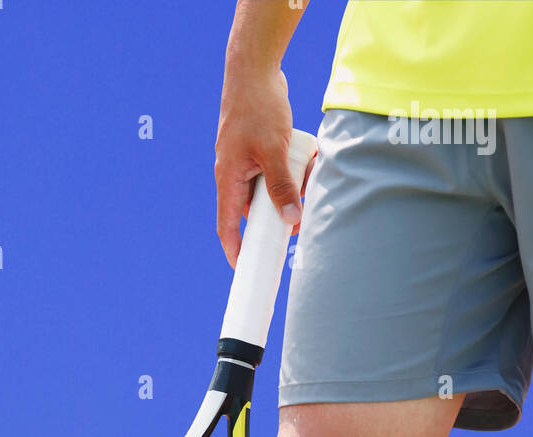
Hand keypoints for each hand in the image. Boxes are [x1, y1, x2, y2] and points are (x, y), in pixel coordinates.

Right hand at [215, 64, 301, 267]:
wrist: (254, 69)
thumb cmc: (258, 107)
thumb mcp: (274, 148)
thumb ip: (282, 185)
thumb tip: (291, 220)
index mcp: (228, 179)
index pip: (227, 227)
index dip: (235, 251)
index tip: (245, 270)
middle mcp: (233, 175)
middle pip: (250, 213)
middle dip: (272, 221)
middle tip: (293, 229)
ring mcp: (244, 164)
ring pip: (265, 192)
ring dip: (285, 194)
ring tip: (305, 186)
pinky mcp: (256, 152)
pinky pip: (271, 174)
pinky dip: (287, 175)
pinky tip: (305, 167)